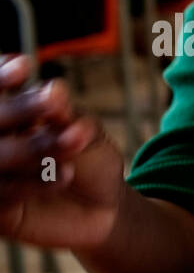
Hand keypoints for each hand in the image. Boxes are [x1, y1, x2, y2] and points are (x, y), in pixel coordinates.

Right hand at [0, 54, 125, 248]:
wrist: (105, 206)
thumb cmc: (91, 159)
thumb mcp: (86, 131)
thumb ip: (68, 115)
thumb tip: (55, 92)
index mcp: (11, 115)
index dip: (3, 77)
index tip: (25, 66)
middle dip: (21, 108)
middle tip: (55, 102)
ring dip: (33, 146)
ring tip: (75, 140)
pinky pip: (4, 193)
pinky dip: (33, 183)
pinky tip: (66, 175)